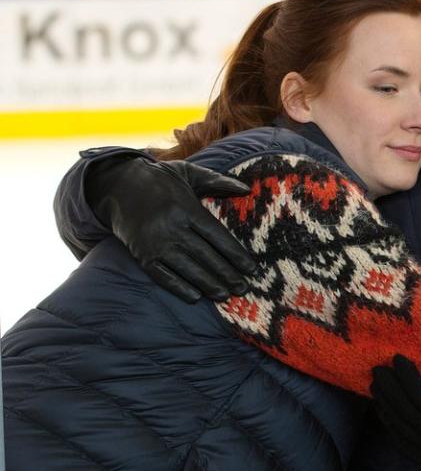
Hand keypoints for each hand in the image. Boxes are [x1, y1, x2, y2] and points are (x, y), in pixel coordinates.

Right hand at [87, 156, 256, 302]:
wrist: (117, 185)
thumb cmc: (161, 179)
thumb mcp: (190, 173)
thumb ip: (219, 181)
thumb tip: (247, 188)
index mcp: (187, 208)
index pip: (218, 236)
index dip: (236, 255)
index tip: (253, 269)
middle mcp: (172, 227)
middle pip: (206, 256)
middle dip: (227, 274)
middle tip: (244, 288)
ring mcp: (155, 243)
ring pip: (187, 268)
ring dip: (208, 284)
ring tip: (225, 295)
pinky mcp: (141, 255)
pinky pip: (162, 275)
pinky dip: (178, 287)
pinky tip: (195, 297)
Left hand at [371, 355, 420, 470]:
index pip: (418, 394)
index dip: (405, 375)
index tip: (397, 358)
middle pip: (403, 409)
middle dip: (388, 387)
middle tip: (377, 368)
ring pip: (398, 425)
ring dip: (384, 404)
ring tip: (375, 385)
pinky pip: (400, 441)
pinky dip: (389, 425)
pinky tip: (383, 412)